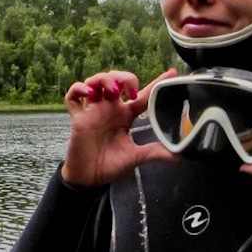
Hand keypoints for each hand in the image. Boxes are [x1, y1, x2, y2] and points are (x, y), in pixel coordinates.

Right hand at [61, 69, 178, 186]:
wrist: (89, 179)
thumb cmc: (111, 166)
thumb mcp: (136, 157)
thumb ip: (155, 153)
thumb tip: (179, 156)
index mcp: (126, 116)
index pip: (143, 95)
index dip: (157, 82)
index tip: (171, 72)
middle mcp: (110, 109)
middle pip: (117, 79)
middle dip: (124, 77)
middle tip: (129, 91)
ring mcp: (93, 111)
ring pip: (96, 81)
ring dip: (104, 79)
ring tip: (111, 91)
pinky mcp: (78, 118)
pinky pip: (72, 96)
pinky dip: (78, 89)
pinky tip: (87, 93)